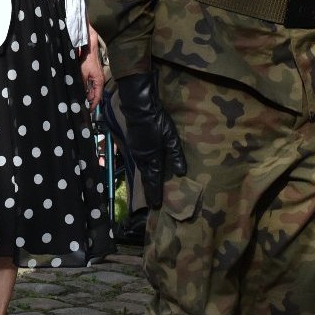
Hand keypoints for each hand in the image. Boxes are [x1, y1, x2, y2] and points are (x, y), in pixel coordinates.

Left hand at [79, 50, 104, 107]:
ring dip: (87, 95)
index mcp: (99, 81)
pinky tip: (81, 92)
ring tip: (81, 101)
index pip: (98, 96)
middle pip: (95, 94)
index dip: (93, 105)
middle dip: (89, 101)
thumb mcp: (82, 74)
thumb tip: (80, 95)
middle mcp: (99, 80)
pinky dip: (87, 89)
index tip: (89, 111)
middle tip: (82, 107)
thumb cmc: (87, 60)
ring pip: (92, 90)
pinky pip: (91, 85)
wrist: (89, 48)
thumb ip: (82, 85)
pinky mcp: (93, 74)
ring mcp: (97, 77)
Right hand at [115, 72, 186, 202]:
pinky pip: (139, 162)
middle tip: (151, 203)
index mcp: (152, 159)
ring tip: (149, 190)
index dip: (155, 194)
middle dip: (149, 191)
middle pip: (146, 178)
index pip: (154, 181)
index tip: (156, 206)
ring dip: (146, 181)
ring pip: (141, 170)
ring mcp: (136, 152)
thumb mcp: (171, 138)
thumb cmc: (157, 122)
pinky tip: (145, 170)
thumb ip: (176, 156)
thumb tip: (181, 174)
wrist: (139, 108)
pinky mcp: (133, 145)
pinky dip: (143, 170)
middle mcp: (142, 159)